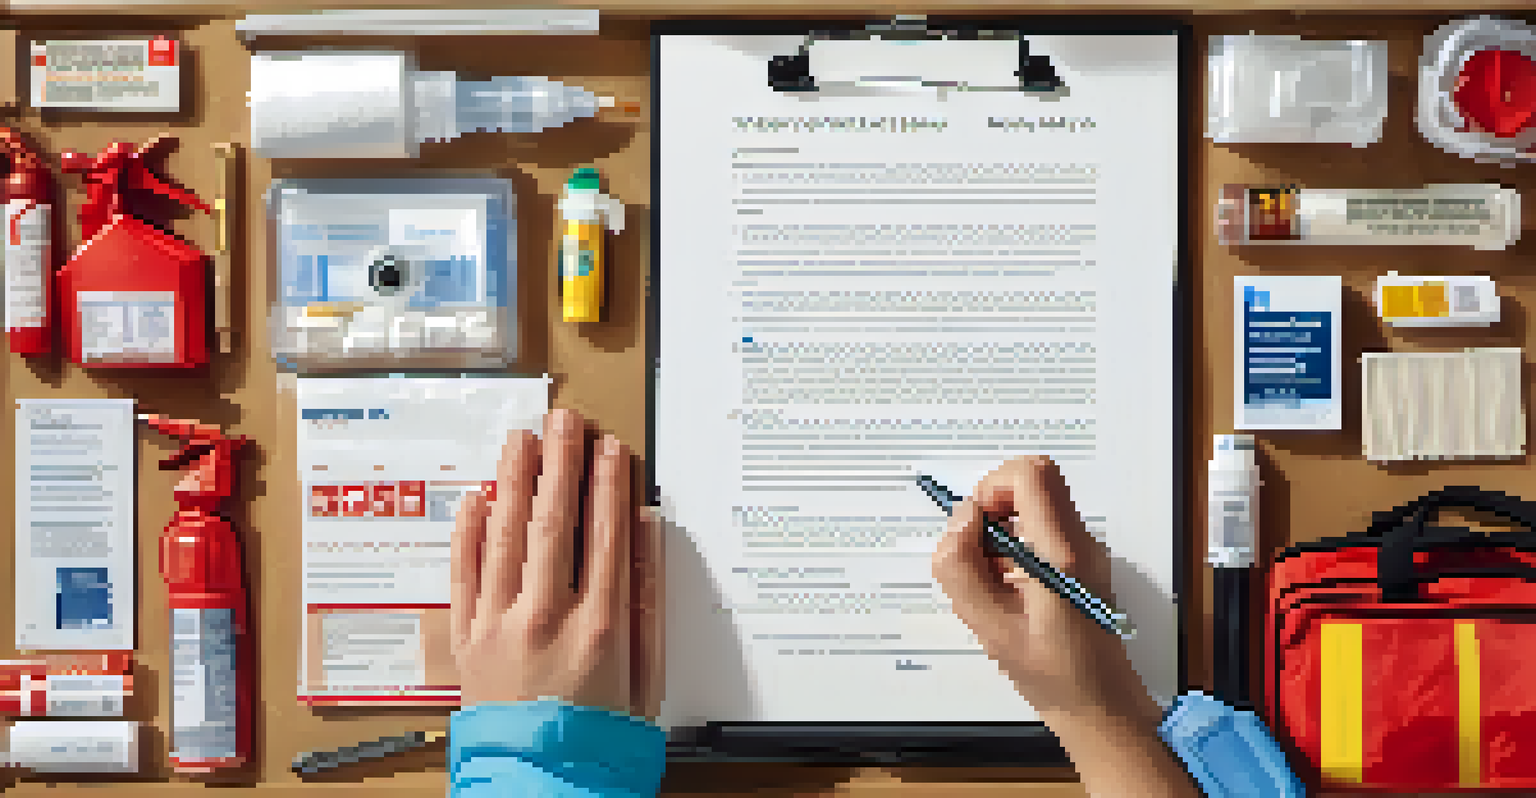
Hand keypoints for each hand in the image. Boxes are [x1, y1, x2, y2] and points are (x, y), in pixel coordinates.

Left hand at [451, 408, 663, 719]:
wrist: (543, 783)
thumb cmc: (598, 735)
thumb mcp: (646, 676)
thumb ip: (649, 602)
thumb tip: (645, 537)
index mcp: (598, 626)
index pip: (604, 533)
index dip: (607, 483)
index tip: (609, 447)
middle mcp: (546, 617)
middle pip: (553, 521)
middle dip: (559, 462)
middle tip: (563, 420)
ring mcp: (500, 625)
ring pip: (504, 535)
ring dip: (512, 479)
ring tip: (520, 441)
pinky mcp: (468, 639)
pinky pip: (463, 573)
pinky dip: (468, 532)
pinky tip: (476, 499)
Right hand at [932, 456, 1151, 720]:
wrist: (1101, 707)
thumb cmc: (1054, 676)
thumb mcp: (991, 629)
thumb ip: (963, 569)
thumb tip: (960, 521)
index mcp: (1061, 555)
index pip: (1030, 475)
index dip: (990, 487)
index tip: (973, 527)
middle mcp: (1079, 544)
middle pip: (1031, 484)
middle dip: (991, 510)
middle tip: (976, 556)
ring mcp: (1083, 552)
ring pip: (1032, 509)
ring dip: (998, 535)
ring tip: (990, 586)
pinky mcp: (1080, 564)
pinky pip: (1039, 534)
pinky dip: (1011, 552)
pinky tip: (1005, 595)